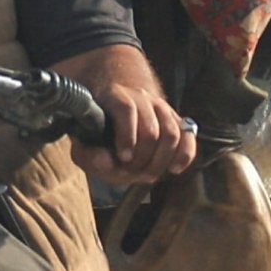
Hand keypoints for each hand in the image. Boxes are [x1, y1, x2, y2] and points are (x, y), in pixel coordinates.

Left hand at [58, 48, 193, 183]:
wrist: (114, 109)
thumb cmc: (98, 131)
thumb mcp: (83, 142)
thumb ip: (88, 155)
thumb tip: (107, 162)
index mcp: (114, 96)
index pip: (126, 110)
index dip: (127, 135)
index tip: (123, 157)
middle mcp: (141, 97)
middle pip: (151, 130)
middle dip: (142, 159)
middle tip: (131, 172)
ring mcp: (161, 107)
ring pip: (171, 133)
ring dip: (159, 161)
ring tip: (146, 174)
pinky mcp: (175, 119)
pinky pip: (187, 136)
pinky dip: (184, 154)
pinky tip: (174, 169)